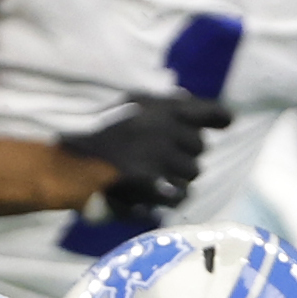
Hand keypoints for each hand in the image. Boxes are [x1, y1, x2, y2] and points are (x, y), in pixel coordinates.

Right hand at [55, 94, 231, 213]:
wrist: (70, 163)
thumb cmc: (97, 134)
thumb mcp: (129, 106)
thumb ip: (162, 106)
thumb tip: (191, 101)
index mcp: (159, 107)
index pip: (207, 110)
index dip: (218, 117)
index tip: (226, 121)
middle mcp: (164, 128)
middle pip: (200, 147)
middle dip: (185, 155)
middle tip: (161, 158)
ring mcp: (158, 156)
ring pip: (192, 173)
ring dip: (178, 176)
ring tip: (155, 176)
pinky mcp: (150, 181)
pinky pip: (179, 194)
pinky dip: (172, 196)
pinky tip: (158, 194)